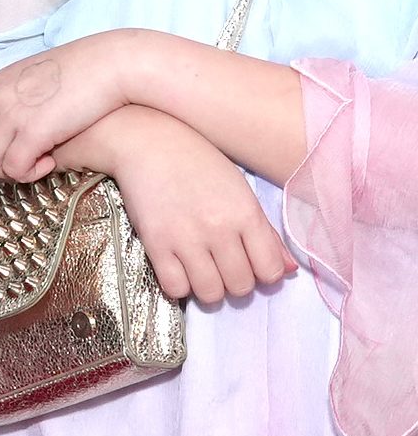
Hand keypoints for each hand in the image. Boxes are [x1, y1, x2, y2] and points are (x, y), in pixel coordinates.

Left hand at [0, 31, 138, 182]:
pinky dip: (30, 173)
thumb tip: (18, 129)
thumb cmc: (84, 73)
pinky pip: (14, 169)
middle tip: (27, 162)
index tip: (16, 151)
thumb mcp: (39, 80)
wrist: (112, 64)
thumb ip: (21, 100)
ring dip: (11, 171)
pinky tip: (52, 162)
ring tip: (40, 162)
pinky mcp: (31, 131)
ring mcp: (11, 114)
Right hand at [73, 105, 295, 306]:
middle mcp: (219, 229)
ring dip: (209, 287)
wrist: (148, 141)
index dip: (263, 273)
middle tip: (223, 264)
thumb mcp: (239, 190)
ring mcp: (186, 238)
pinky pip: (176, 289)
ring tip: (201, 268)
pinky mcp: (156, 244)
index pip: (270, 271)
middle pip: (241, 287)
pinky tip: (178, 267)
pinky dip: (179, 284)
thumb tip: (288, 272)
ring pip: (210, 294)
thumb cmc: (198, 162)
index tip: (250, 262)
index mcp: (246, 213)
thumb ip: (265, 232)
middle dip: (235, 281)